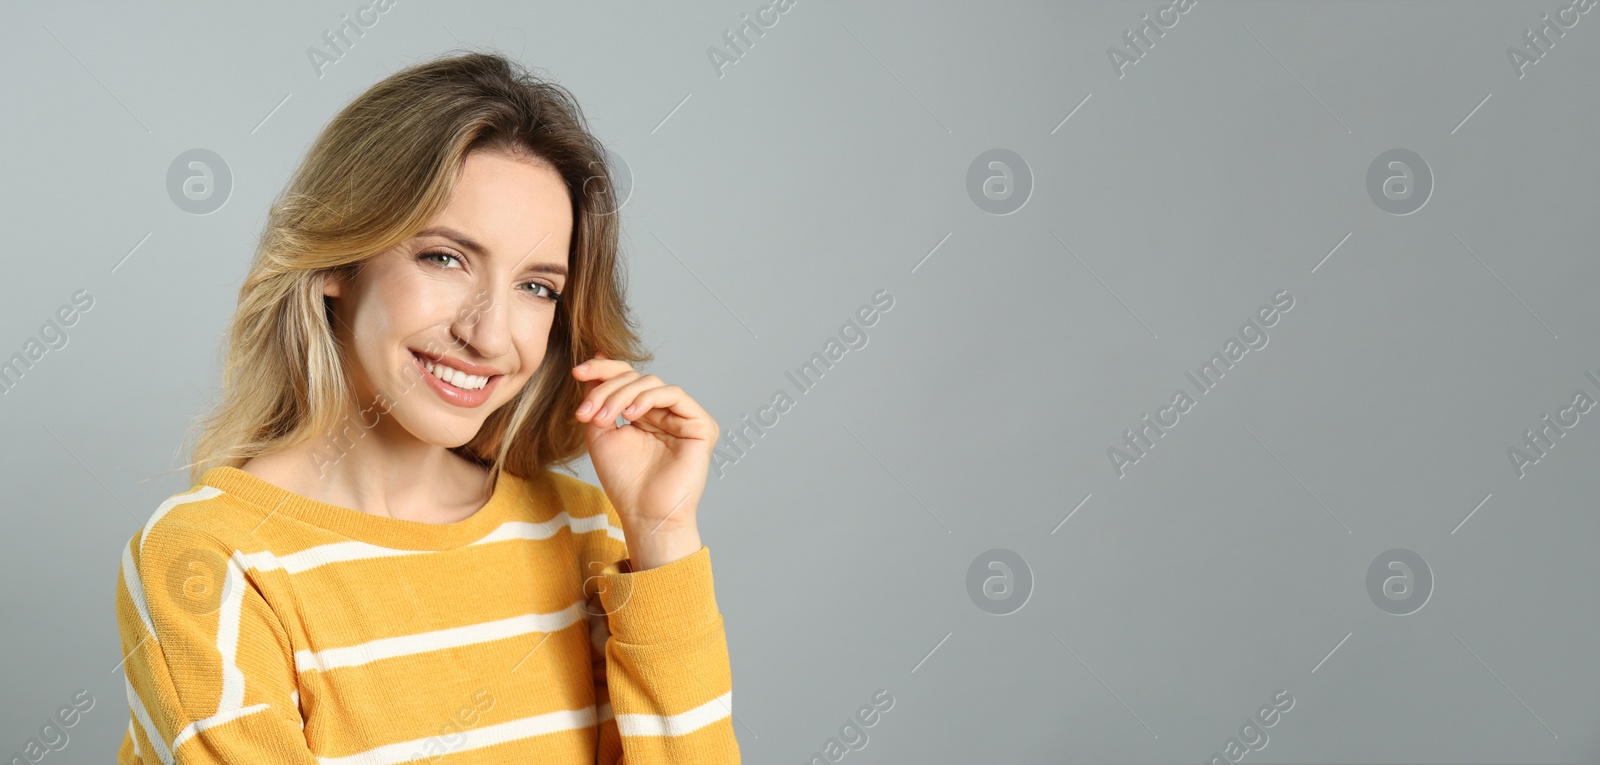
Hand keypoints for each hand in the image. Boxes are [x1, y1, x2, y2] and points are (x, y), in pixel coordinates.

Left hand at [572, 351, 718, 564]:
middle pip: (636, 377)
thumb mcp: (601, 433)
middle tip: (587, 412)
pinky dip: (648, 399)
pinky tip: (631, 415)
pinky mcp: (701, 425)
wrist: (644, 514)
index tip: (577, 372)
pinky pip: (674, 395)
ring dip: (622, 395)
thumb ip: (599, 398)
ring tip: (604, 419)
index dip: (603, 370)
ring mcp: (683, 418)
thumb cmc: (624, 481)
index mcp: (644, 414)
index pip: (626, 379)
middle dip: (607, 389)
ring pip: (652, 383)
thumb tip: (595, 359)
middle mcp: (665, 412)